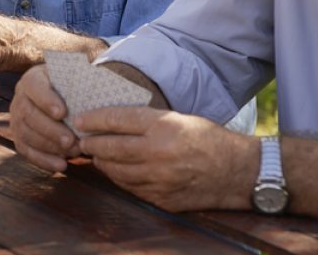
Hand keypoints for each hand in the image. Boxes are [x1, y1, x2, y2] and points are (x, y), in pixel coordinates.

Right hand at [11, 64, 79, 171]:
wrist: (63, 99)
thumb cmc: (73, 89)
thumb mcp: (75, 79)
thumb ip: (80, 82)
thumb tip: (94, 88)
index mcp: (32, 79)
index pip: (34, 87)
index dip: (46, 100)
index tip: (62, 112)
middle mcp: (20, 98)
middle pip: (28, 114)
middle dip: (50, 130)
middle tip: (71, 141)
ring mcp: (16, 119)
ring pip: (26, 134)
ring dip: (49, 146)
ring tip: (73, 152)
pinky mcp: (19, 137)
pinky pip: (26, 151)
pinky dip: (43, 160)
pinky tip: (61, 165)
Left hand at [76, 107, 254, 212]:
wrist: (237, 172)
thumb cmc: (208, 139)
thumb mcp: (180, 118)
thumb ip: (147, 121)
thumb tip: (112, 119)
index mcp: (165, 127)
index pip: (118, 119)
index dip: (95, 119)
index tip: (81, 119)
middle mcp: (159, 153)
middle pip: (111, 147)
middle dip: (91, 143)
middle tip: (82, 139)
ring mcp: (159, 179)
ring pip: (116, 170)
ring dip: (101, 162)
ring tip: (95, 154)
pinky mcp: (161, 198)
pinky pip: (129, 187)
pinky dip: (118, 177)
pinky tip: (114, 170)